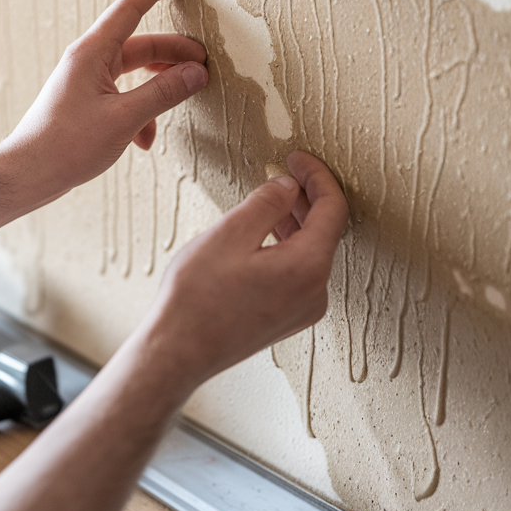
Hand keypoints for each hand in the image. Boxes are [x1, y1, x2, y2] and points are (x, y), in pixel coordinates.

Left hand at [0, 0, 207, 203]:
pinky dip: (141, 112)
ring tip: (182, 97)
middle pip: (140, 45)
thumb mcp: (124, 118)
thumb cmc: (65, 145)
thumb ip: (164, 92)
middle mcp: (88, 61)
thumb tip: (196, 74)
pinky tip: (145, 139)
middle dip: (173, 53)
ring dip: (159, 86)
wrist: (29, 173)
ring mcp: (86, 82)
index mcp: (92, 53)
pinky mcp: (86, 103)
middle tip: (203, 64)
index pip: (129, 9)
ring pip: (134, 72)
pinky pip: (123, 96)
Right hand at [138, 151, 348, 390]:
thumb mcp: (229, 234)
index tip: (299, 159)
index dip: (318, 176)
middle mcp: (314, 292)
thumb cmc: (196, 299)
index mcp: (307, 267)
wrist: (178, 351)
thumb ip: (266, 203)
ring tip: (273, 200)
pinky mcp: (287, 318)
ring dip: (296, 222)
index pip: (332, 209)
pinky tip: (264, 236)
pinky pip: (299, 272)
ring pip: (312, 252)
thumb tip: (288, 187)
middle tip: (287, 171)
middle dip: (308, 197)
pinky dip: (288, 246)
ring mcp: (302, 310)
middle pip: (326, 231)